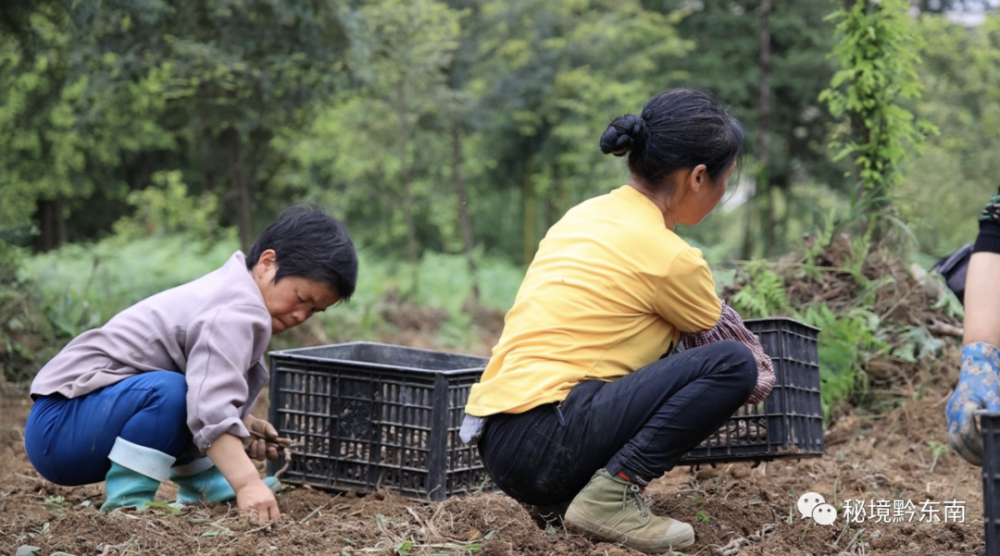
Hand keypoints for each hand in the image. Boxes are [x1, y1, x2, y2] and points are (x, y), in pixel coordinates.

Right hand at [234, 477, 280, 520]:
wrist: (247, 483)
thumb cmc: (260, 489)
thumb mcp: (269, 496)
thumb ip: (271, 507)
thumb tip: (273, 519)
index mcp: (271, 501)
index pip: (275, 516)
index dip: (274, 522)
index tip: (272, 524)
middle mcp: (262, 504)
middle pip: (266, 521)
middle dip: (265, 524)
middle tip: (263, 524)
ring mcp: (252, 507)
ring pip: (256, 522)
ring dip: (256, 523)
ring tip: (256, 522)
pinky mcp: (244, 509)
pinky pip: (247, 519)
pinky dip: (249, 520)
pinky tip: (249, 518)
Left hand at [243, 416, 291, 461]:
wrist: (243, 423)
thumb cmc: (256, 425)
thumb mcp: (265, 425)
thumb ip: (270, 430)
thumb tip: (275, 437)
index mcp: (272, 444)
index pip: (280, 450)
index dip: (285, 449)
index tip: (287, 443)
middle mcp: (266, 450)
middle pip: (273, 458)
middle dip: (274, 454)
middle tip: (273, 448)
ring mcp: (257, 452)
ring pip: (262, 458)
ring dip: (262, 449)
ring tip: (260, 440)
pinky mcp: (248, 453)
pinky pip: (253, 455)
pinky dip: (255, 449)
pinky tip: (254, 442)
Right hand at [946, 342, 999, 465]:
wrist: (975, 367)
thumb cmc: (987, 380)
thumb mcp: (995, 393)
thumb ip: (996, 410)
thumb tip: (998, 425)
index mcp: (963, 406)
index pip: (967, 431)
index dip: (979, 444)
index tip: (991, 451)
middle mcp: (953, 412)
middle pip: (957, 440)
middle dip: (972, 453)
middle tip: (988, 462)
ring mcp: (950, 415)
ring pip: (953, 441)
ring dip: (966, 454)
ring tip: (981, 461)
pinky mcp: (952, 418)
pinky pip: (954, 437)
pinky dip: (963, 448)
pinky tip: (976, 453)